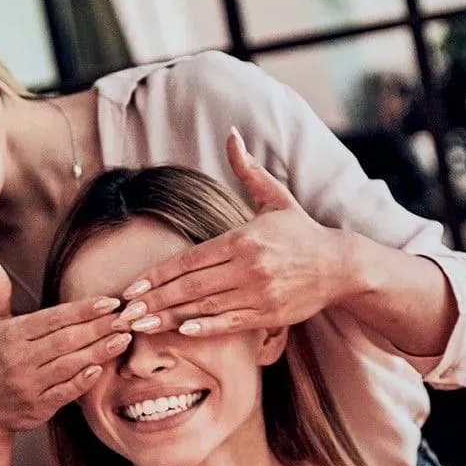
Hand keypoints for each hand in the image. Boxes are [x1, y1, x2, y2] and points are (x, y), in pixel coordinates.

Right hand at [0, 257, 129, 437]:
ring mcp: (28, 384)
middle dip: (98, 328)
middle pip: (65, 339)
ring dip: (98, 351)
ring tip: (124, 338)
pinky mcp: (37, 407)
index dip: (82, 310)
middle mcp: (19, 358)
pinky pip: (63, 393)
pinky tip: (101, 369)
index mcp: (11, 335)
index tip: (109, 301)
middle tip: (126, 317)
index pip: (53, 318)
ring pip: (68, 364)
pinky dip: (82, 381)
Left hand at [117, 129, 354, 336]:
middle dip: (155, 300)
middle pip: (191, 285)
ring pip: (206, 306)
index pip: (190, 258)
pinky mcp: (270, 314)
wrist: (341, 265)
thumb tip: (232, 134)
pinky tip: (184, 330)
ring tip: (141, 326)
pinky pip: (231, 322)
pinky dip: (207, 327)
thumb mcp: (275, 197)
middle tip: (125, 313)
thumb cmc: (302, 232)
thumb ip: (249, 170)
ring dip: (171, 317)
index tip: (131, 287)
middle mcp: (248, 266)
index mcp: (243, 237)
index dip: (158, 274)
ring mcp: (259, 292)